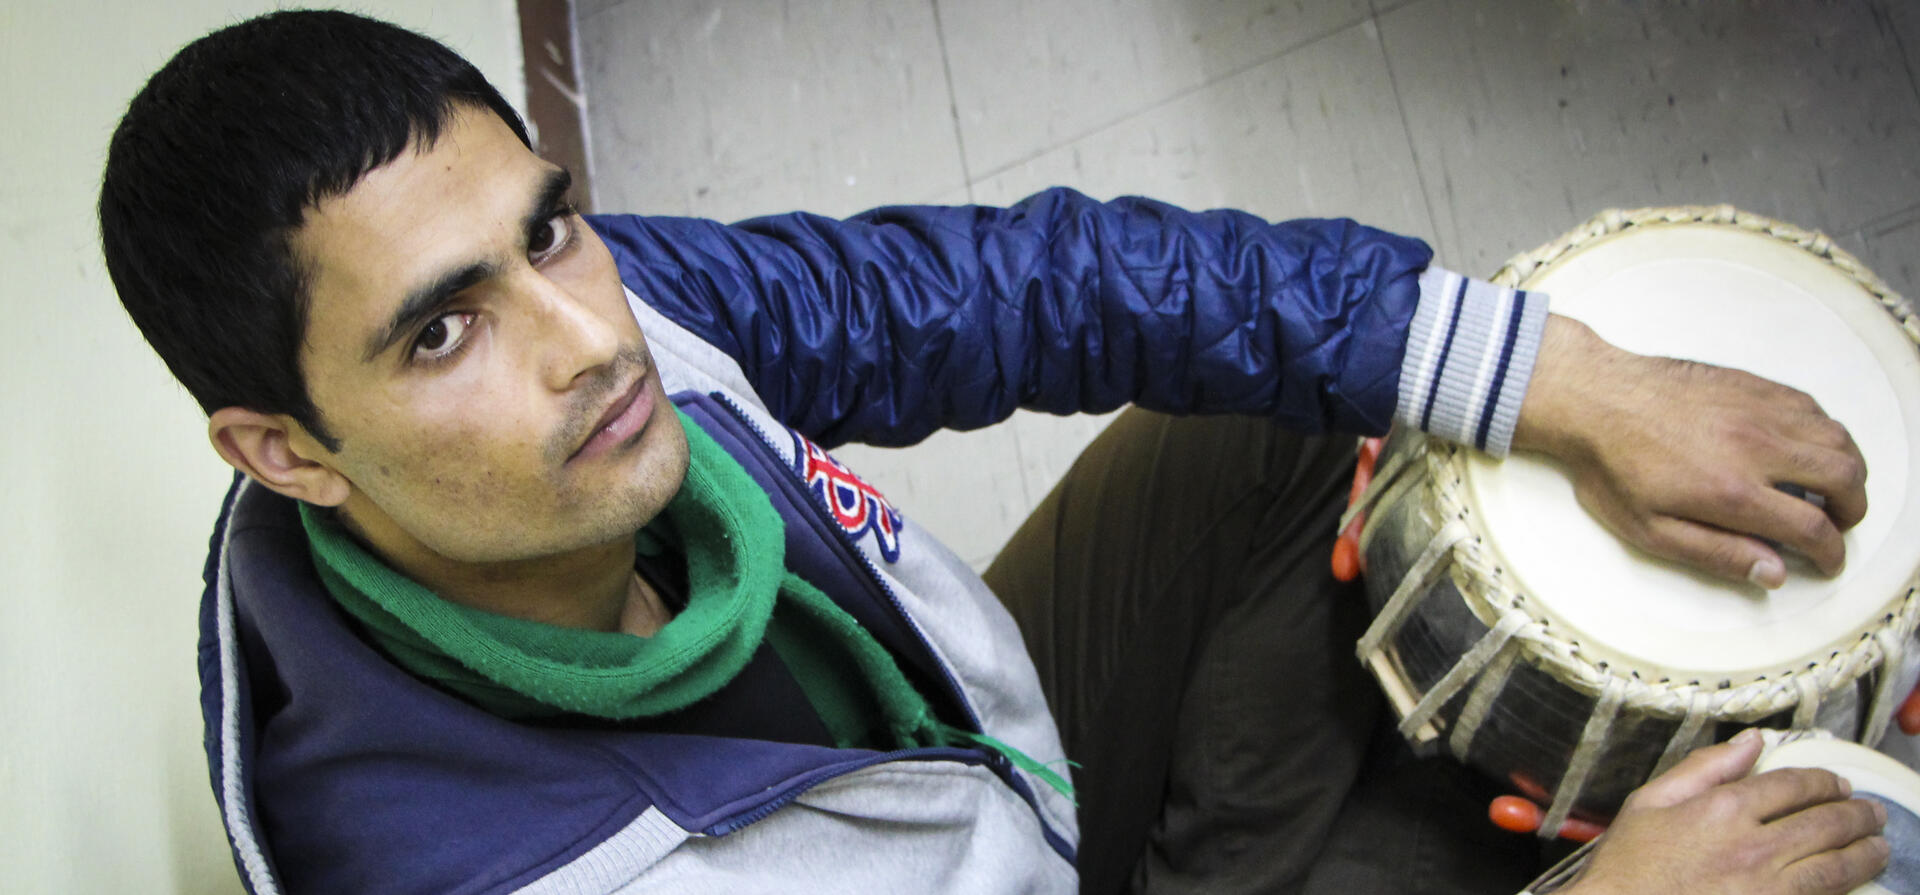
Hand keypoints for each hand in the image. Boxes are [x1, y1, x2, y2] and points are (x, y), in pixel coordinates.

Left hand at [1512, 315, 1867, 587]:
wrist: (1592, 398)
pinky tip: (1803, 447)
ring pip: (1837, 438)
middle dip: (1853, 510)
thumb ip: (1718, 554)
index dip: (1830, 553)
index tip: (1826, 562)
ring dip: (1846, 469)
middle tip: (1837, 524)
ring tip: (1828, 489)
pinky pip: (1811, 407)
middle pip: (1844, 477)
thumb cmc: (1611, 467)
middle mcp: (1757, 447)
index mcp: (1733, 492)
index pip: (1813, 529)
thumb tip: (1774, 573)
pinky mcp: (1752, 385)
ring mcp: (1758, 410)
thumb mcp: (1650, 530)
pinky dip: (1823, 432)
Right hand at [1561, 730, 1887, 894]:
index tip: (1836, 782)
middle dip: (1856, 813)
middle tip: (1870, 811)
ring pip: (1836, 864)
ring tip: (1878, 843)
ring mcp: (1768, 886)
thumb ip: (1705, 766)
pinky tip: (1854, 877)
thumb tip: (1750, 740)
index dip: (1823, 780)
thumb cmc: (1630, 865)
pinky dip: (1846, 885)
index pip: (1793, 785)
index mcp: (1723, 809)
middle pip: (1825, 822)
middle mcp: (1753, 846)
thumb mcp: (1652, 800)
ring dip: (1865, 850)